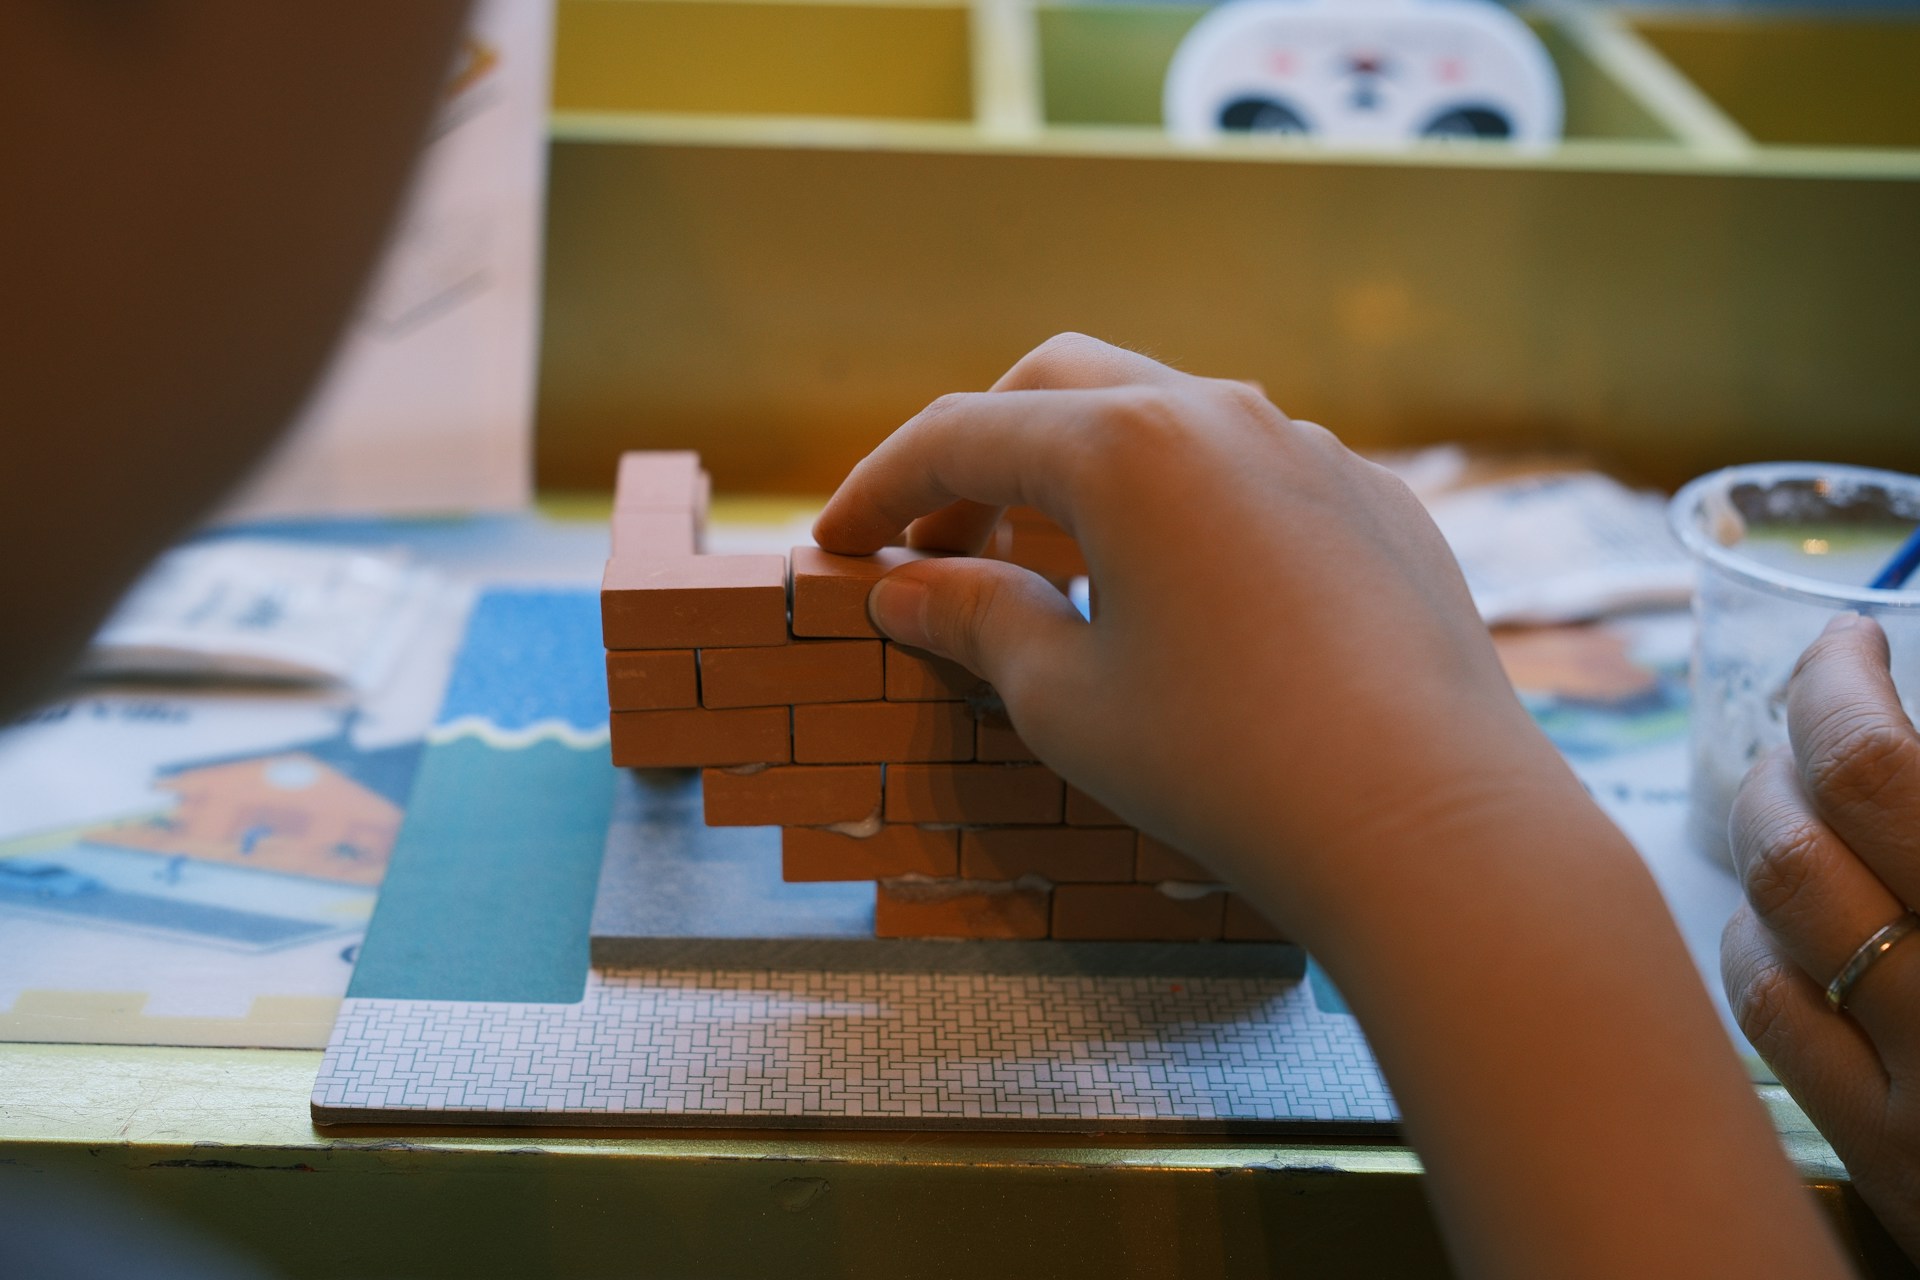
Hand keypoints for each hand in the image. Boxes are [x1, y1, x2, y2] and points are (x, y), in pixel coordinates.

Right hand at [814, 333, 1566, 945]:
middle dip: (981, 453)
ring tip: (1056, 573)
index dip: (880, 489)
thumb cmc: (1224, 764)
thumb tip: (906, 588)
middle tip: (940, 548)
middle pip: (1059, 387)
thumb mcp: (1067, 699)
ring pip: (1165, 419)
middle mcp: (1222, 414)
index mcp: (1124, 446)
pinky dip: (1182, 508)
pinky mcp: (1376, 503)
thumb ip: (976, 618)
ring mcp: (1313, 450)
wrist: (1429, 820)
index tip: (834, 547)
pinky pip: (1252, 472)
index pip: (961, 435)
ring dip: (1086, 476)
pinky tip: (1184, 601)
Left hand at [1723, 612, 1919, 1257]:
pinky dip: (1760, 943)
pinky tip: (1783, 916)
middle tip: (1813, 710)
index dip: (1836, 685)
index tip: (1845, 643)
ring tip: (1789, 790)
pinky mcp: (1896, 1170)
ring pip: (1769, 921)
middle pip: (1798, 837)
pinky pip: (1775, 1023)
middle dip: (1786, 750)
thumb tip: (1908, 747)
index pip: (1874, 769)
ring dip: (1763, 833)